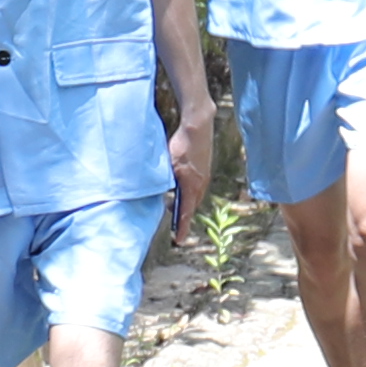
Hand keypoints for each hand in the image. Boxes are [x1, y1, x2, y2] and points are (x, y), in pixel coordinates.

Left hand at [165, 97, 213, 216]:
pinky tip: (179, 187)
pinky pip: (197, 187)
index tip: (179, 240)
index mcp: (192, 186)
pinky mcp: (205, 168)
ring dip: (185, 202)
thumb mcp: (169, 167)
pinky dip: (188, 192)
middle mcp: (201, 184)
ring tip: (172, 204)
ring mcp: (205, 176)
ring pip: (194, 196)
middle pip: (191, 206)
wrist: (198, 126)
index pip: (186, 213)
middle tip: (172, 222)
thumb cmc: (182, 145)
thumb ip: (166, 183)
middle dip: (182, 216)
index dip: (182, 228)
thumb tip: (160, 195)